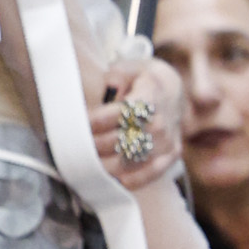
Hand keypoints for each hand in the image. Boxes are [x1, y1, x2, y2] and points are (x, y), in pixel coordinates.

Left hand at [91, 55, 184, 190]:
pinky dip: (135, 179)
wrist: (172, 91)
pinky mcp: (172, 154)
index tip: (80, 124)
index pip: (123, 112)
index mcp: (152, 94)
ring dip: (109, 164)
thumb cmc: (142, 80)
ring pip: (136, 159)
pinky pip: (154, 172)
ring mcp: (168, 140)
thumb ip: (118, 76)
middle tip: (76, 146)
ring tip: (88, 164)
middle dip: (98, 144)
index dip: (99, 120)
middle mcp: (163, 120)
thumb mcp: (130, 68)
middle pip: (126, 139)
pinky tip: (117, 180)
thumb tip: (110, 86)